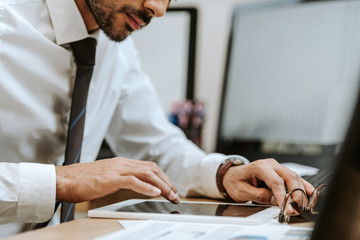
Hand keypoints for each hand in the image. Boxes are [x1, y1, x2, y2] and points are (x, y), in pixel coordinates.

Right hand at [55, 157, 179, 203]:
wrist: (65, 179)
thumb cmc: (82, 180)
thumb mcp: (106, 177)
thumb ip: (120, 179)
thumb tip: (134, 186)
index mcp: (122, 163)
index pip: (149, 167)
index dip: (162, 177)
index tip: (169, 187)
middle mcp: (122, 164)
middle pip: (152, 169)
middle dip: (167, 181)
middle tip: (175, 194)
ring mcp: (117, 170)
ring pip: (147, 174)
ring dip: (162, 185)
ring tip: (170, 195)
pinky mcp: (111, 179)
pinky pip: (133, 181)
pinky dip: (147, 187)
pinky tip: (155, 193)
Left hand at [222, 158, 313, 213]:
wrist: (231, 175)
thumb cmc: (235, 181)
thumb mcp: (242, 191)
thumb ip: (259, 195)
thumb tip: (276, 200)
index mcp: (259, 167)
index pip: (276, 182)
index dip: (284, 196)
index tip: (287, 208)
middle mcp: (270, 165)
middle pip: (289, 177)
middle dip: (296, 194)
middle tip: (298, 208)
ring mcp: (276, 167)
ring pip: (294, 177)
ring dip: (301, 191)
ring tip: (304, 205)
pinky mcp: (280, 172)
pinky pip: (294, 178)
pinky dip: (303, 185)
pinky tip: (310, 193)